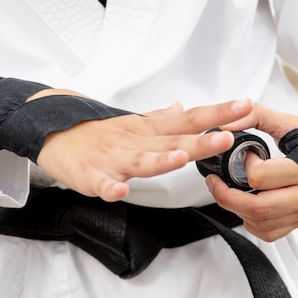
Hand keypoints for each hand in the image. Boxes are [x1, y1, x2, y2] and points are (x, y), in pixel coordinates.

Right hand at [36, 99, 254, 201]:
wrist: (52, 132)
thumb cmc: (95, 131)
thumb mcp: (132, 121)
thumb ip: (159, 117)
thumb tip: (183, 107)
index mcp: (147, 129)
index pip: (189, 119)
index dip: (218, 113)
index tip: (246, 106)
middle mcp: (135, 141)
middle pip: (172, 139)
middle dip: (201, 138)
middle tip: (228, 134)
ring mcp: (113, 158)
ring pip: (140, 160)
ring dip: (160, 160)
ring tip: (180, 158)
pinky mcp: (90, 175)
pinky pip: (101, 184)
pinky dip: (110, 187)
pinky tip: (120, 191)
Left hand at [207, 102, 297, 241]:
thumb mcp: (292, 122)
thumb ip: (257, 115)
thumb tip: (225, 122)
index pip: (262, 178)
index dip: (247, 164)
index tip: (248, 153)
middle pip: (258, 208)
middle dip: (227, 196)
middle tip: (214, 181)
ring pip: (261, 224)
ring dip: (236, 210)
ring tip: (226, 191)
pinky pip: (270, 233)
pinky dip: (251, 223)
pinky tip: (246, 205)